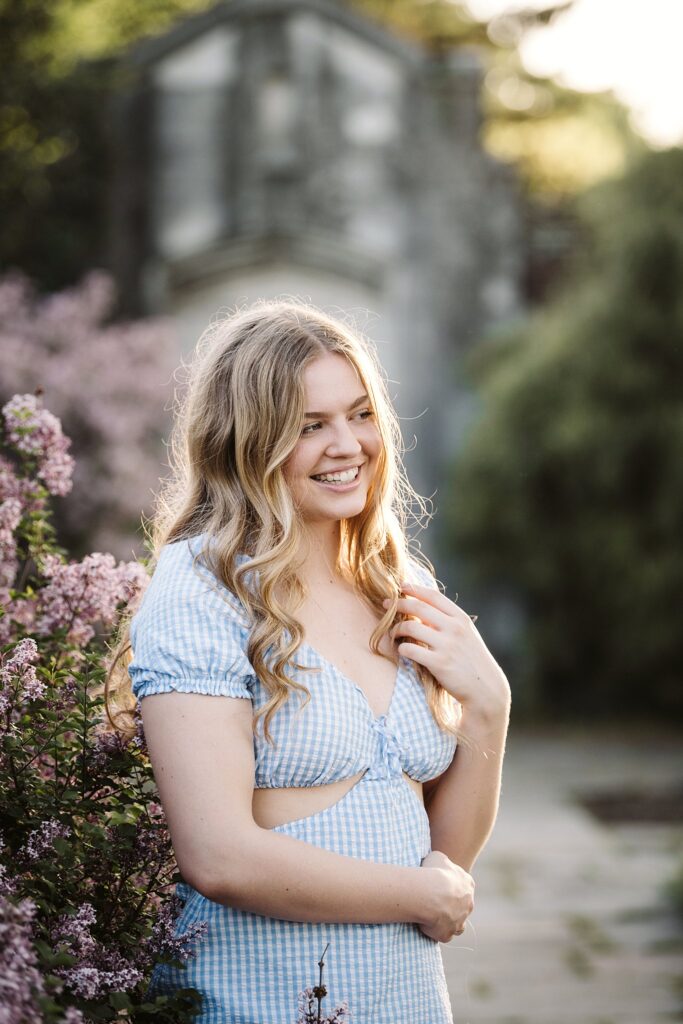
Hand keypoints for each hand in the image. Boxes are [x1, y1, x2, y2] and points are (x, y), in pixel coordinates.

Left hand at [385, 583, 510, 716]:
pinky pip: (410, 650)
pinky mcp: (439, 664)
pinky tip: (401, 650)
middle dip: (398, 604)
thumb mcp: (466, 634)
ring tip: (393, 632)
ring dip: (397, 628)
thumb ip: (447, 621)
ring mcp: (447, 646)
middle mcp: (454, 629)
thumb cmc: (471, 659)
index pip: (433, 596)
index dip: (415, 589)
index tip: (401, 587)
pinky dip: (402, 648)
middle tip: (386, 605)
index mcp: (461, 619)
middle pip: (418, 608)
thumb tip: (421, 608)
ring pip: (411, 628)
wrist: (485, 687)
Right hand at [418, 850, 474, 941]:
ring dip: (449, 921)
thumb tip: (439, 863)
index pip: (463, 886)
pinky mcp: (448, 933)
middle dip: (452, 905)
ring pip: (458, 923)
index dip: (452, 887)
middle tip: (434, 901)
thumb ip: (442, 861)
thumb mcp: (438, 857)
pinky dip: (438, 931)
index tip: (440, 886)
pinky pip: (444, 934)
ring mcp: (460, 920)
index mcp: (467, 884)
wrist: (430, 894)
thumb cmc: (433, 872)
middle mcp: (468, 904)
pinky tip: (427, 924)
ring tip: (433, 916)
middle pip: (462, 906)